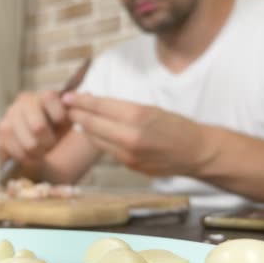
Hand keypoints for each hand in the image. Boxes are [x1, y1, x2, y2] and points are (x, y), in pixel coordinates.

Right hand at [0, 91, 70, 164]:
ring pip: (25, 142)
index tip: (61, 124)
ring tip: (41, 154)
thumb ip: (75, 111)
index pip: (49, 97)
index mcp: (41, 97)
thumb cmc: (57, 132)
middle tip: (51, 146)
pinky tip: (29, 157)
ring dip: (36, 152)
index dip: (59, 115)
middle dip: (48, 142)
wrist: (40, 151)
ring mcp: (7, 119)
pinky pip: (11, 150)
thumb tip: (83, 99)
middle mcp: (21, 104)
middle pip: (38, 127)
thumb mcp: (69, 121)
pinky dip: (23, 157)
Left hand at [63, 93, 214, 176]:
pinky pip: (108, 151)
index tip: (68, 96)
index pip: (100, 107)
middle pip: (93, 124)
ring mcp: (128, 155)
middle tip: (67, 107)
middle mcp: (130, 137)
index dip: (81, 101)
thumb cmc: (177, 126)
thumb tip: (96, 104)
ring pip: (96, 140)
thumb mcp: (151, 109)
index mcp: (137, 116)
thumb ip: (123, 109)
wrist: (197, 152)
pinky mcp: (130, 166)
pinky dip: (99, 140)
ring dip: (85, 129)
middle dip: (77, 114)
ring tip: (78, 118)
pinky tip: (95, 133)